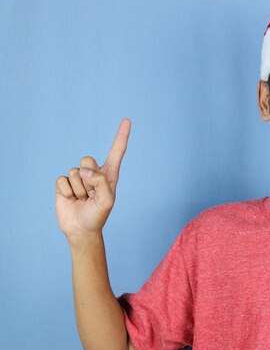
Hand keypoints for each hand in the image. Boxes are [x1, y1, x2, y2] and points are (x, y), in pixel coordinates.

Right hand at [55, 118, 130, 238]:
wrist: (81, 229)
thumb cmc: (97, 215)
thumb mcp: (107, 200)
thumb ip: (100, 182)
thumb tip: (84, 170)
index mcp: (109, 175)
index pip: (116, 152)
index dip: (121, 136)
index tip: (127, 120)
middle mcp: (94, 172)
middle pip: (87, 159)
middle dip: (89, 178)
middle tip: (90, 194)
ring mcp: (78, 177)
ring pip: (75, 171)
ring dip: (79, 189)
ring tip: (82, 199)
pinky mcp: (64, 183)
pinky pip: (62, 179)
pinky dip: (67, 191)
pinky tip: (71, 199)